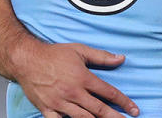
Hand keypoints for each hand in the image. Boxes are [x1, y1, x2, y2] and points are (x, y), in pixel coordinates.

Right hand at [15, 39, 138, 117]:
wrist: (27, 60)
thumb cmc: (53, 54)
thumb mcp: (79, 50)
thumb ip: (101, 56)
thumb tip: (120, 59)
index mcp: (83, 78)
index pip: (109, 92)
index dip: (124, 102)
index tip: (134, 109)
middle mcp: (73, 92)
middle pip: (99, 110)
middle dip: (115, 117)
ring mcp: (60, 103)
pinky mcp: (48, 109)